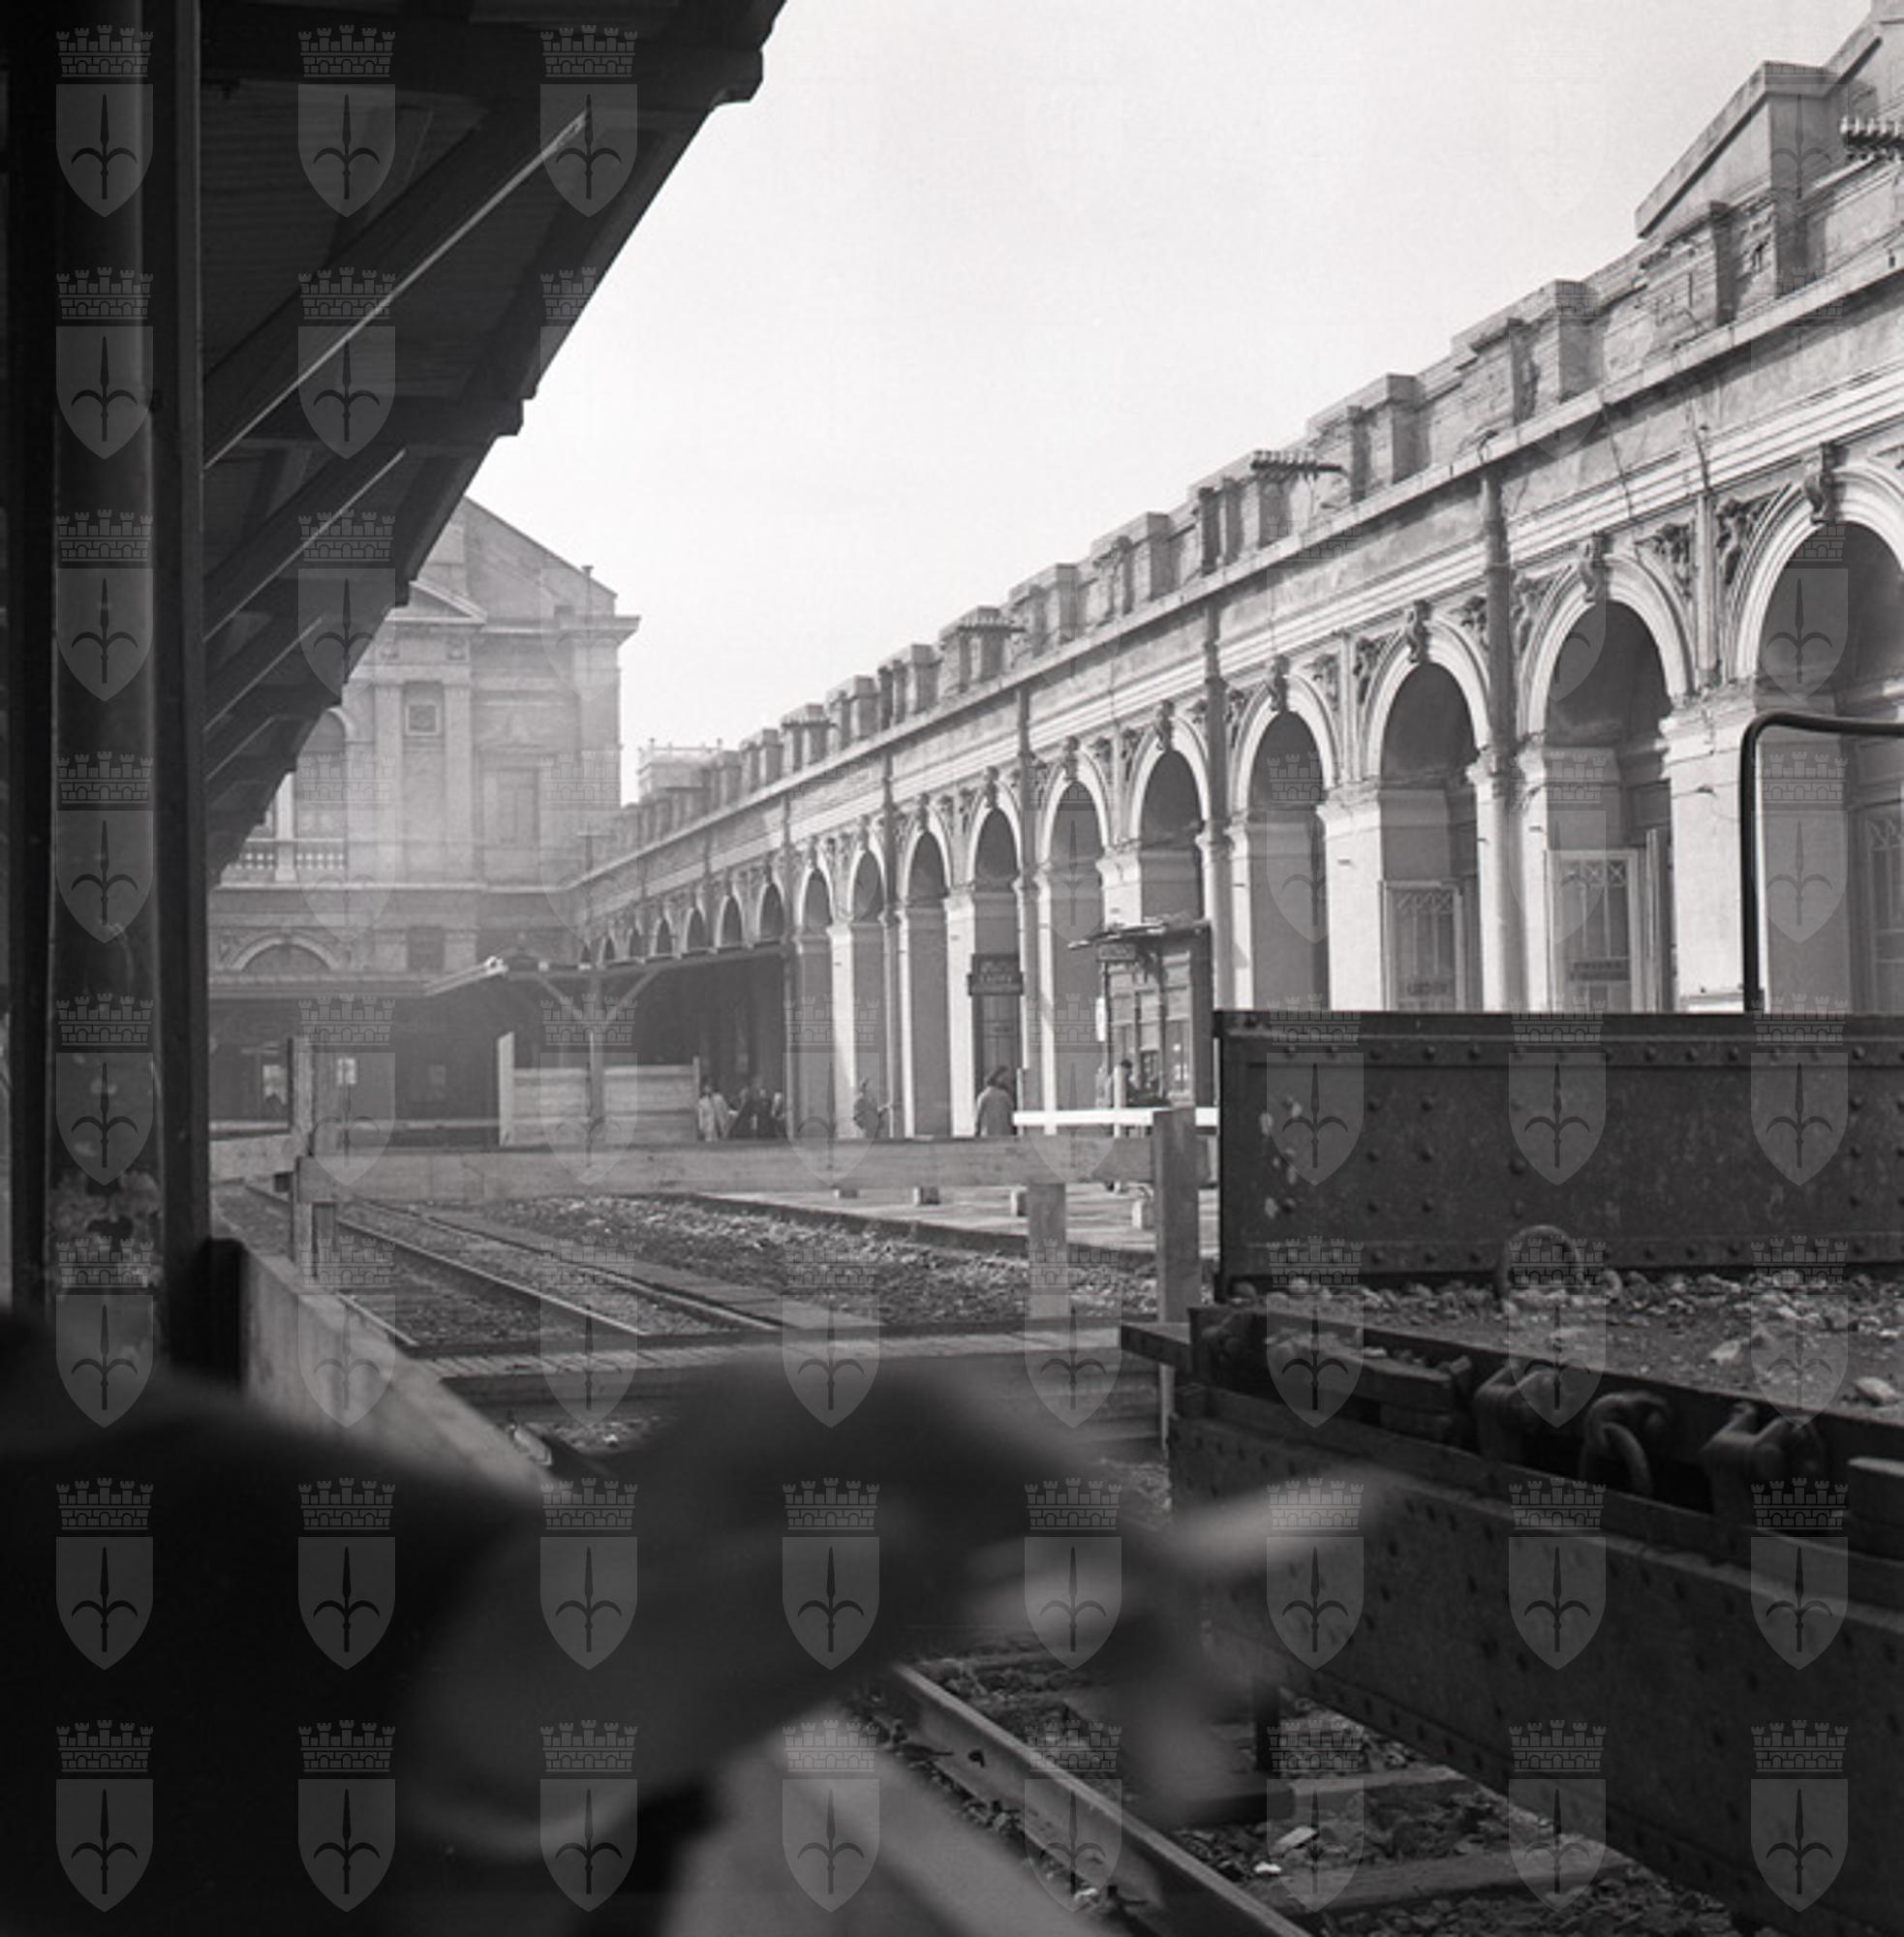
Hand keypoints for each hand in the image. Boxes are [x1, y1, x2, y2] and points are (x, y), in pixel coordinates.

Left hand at [400, 1351, 1384, 1854]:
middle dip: (1131, 1574)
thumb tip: (969, 1570)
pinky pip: (1021, 1591)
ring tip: (1185, 1756)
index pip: (955, 1413)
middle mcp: (850, 1433)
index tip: (1167, 1560)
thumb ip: (817, 1598)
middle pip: (1020, 1474)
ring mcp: (881, 1491)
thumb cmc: (568, 1649)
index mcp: (782, 1406)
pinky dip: (1088, 1651)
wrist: (516, 1694)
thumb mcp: (668, 1631)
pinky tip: (1141, 1715)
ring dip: (1128, 1633)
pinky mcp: (904, 1558)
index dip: (1072, 1474)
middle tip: (1221, 1689)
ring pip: (1042, 1538)